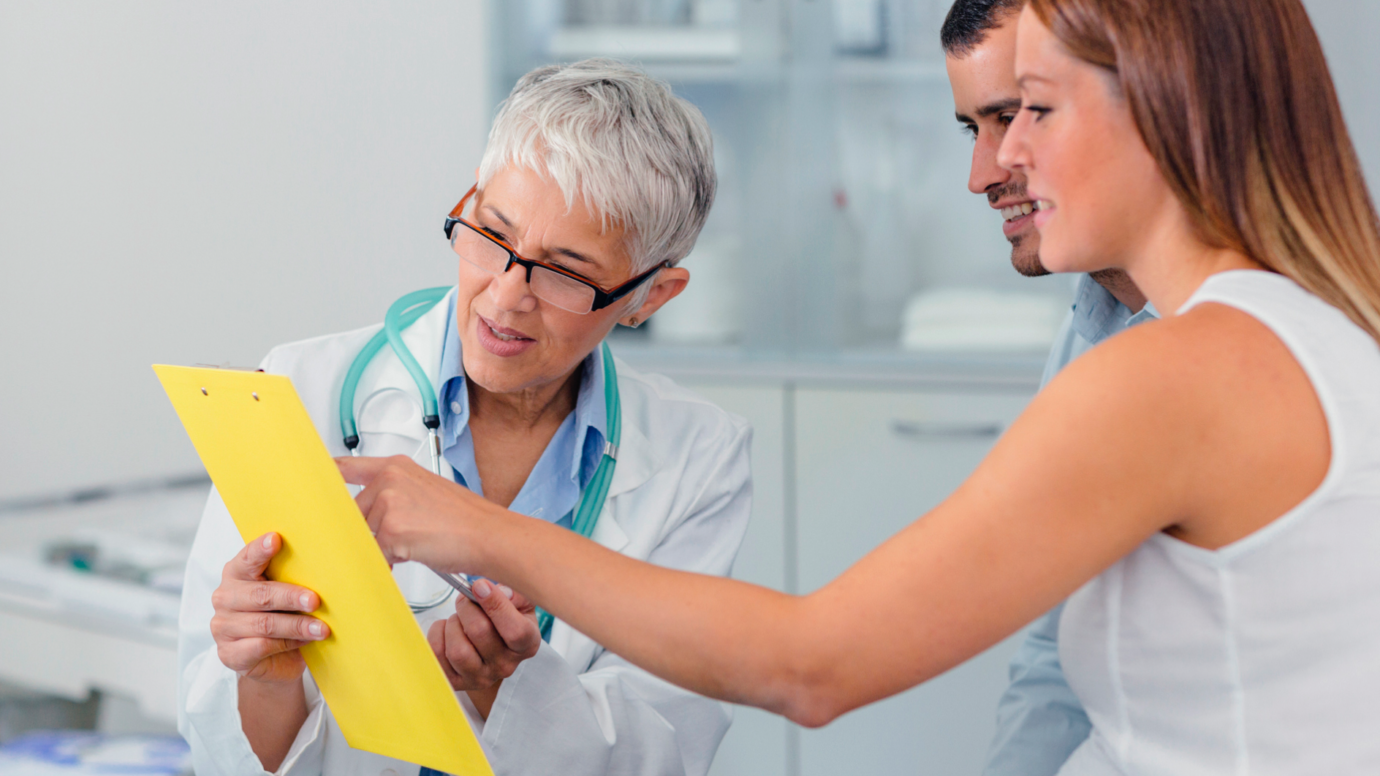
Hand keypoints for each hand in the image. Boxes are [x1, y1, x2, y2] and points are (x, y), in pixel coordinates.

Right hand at [209, 533, 328, 683]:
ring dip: (297, 625)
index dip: (261, 549)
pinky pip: (262, 646)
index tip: (276, 539)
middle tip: (315, 600)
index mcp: (236, 573)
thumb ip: (293, 575)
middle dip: (291, 597)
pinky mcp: (229, 654)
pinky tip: (306, 641)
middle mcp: (224, 597)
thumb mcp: (287, 591)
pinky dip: (288, 643)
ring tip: (322, 628)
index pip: (247, 558)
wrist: (273, 659)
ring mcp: (223, 627)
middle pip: (260, 595)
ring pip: (265, 624)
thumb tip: (328, 561)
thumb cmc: (283, 614)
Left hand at [337, 455, 495, 571]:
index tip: (310, 482)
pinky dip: (391, 560)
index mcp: (397, 466)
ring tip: (417, 541)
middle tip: (401, 535)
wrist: (490, 535)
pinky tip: (414, 553)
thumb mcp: (426, 491)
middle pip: (353, 512)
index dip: (326, 476)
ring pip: (365, 535)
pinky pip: (377, 554)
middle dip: (369, 530)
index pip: (345, 466)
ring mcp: (389, 502)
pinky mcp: (392, 529)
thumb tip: (368, 513)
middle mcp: (390, 478)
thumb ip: (393, 494)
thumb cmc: (465, 519)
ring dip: (384, 546)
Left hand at [427, 579, 540, 697]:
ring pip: (457, 650)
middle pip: (479, 632)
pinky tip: (447, 630)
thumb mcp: (519, 603)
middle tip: (466, 600)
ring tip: (459, 619)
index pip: (516, 631)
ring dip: (453, 624)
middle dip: (467, 607)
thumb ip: (511, 593)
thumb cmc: (505, 621)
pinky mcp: (456, 681)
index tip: (480, 586)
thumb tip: (488, 591)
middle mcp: (506, 666)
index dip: (496, 605)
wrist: (490, 648)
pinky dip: (437, 634)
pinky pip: (437, 655)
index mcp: (526, 645)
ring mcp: (480, 678)